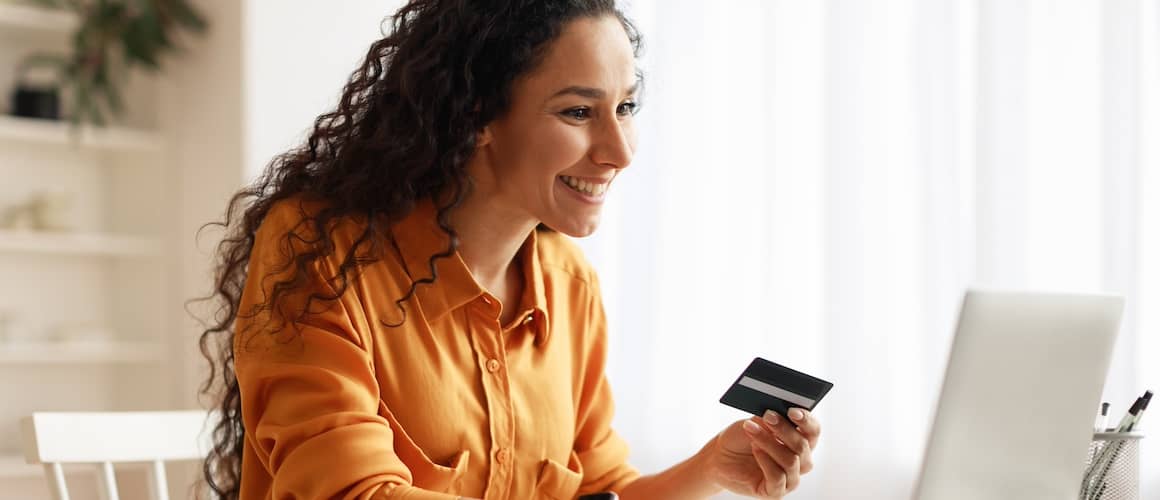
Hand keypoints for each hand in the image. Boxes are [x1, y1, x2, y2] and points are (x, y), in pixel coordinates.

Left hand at [703, 408, 821, 498]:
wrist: (720, 456)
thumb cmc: (741, 439)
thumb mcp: (757, 422)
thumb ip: (773, 418)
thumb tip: (782, 410)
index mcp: (800, 441)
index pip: (813, 431)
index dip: (807, 421)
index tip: (792, 411)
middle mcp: (800, 461)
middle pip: (803, 446)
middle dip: (784, 429)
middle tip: (767, 416)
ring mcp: (789, 478)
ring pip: (790, 461)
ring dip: (769, 443)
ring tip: (752, 430)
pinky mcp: (775, 492)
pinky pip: (778, 477)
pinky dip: (766, 460)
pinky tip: (755, 449)